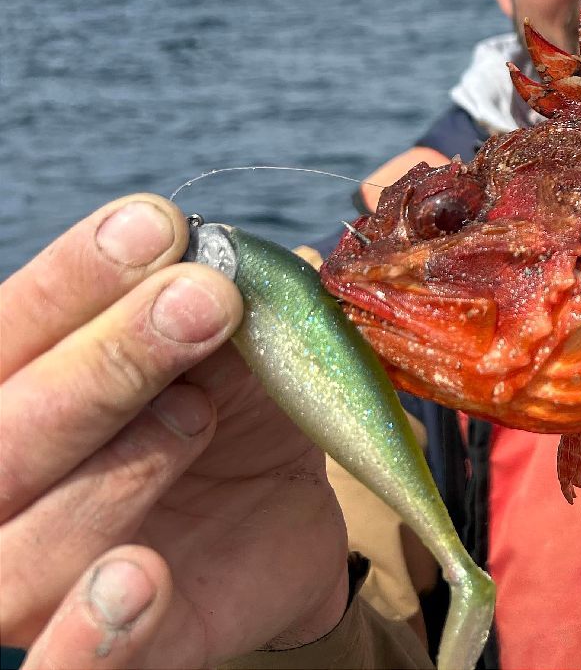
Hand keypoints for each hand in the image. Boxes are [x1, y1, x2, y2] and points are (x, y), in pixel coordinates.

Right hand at [1, 195, 348, 666]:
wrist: (280, 508)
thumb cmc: (229, 404)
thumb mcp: (225, 344)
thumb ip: (201, 300)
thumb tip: (209, 254)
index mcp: (13, 391)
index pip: (7, 335)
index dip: (72, 280)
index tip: (157, 226)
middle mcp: (2, 492)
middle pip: (0, 443)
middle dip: (102, 363)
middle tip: (205, 298)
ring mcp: (37, 588)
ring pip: (18, 556)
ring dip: (112, 474)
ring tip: (196, 415)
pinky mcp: (108, 658)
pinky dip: (93, 631)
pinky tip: (141, 575)